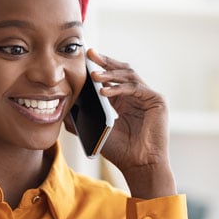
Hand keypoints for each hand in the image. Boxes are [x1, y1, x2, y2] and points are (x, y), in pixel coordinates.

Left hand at [81, 49, 175, 198]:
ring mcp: (148, 96)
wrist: (139, 164)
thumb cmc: (119, 151)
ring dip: (110, 73)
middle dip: (105, 61)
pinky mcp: (157, 100)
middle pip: (121, 70)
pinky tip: (103, 91)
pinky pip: (136, 88)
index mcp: (124, 100)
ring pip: (128, 76)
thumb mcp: (95, 130)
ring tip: (93, 74)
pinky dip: (119, 88)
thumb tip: (62, 106)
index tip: (83, 59)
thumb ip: (80, 118)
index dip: (98, 67)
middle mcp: (137, 95)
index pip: (111, 78)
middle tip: (90, 53)